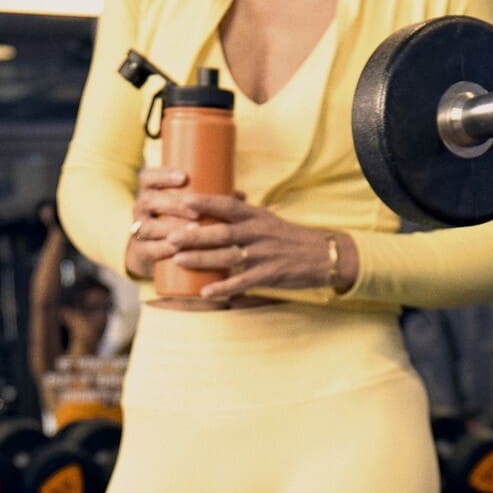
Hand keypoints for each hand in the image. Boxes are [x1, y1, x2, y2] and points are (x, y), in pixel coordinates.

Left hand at [130, 170, 352, 304]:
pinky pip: (242, 282)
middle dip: (195, 235)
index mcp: (256, 216)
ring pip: (227, 256)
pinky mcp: (269, 275)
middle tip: (171, 236)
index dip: (206, 203)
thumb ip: (241, 214)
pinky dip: (223, 287)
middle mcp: (258, 232)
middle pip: (222, 232)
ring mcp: (263, 254)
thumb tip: (213, 203)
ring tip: (178, 259)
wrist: (322, 255)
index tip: (184, 201)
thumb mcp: (267, 219)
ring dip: (201, 259)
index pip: (228, 205)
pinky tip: (205, 291)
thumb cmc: (288, 237)